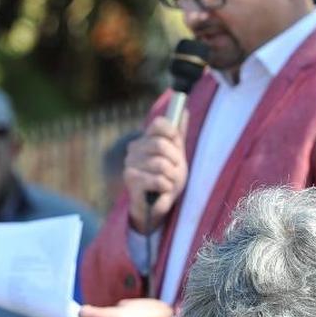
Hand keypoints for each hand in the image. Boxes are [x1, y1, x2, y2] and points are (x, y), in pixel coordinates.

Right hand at [125, 115, 188, 233]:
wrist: (155, 205)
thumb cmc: (166, 179)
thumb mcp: (176, 155)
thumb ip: (178, 135)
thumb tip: (185, 111)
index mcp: (145, 140)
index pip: (158, 123)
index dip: (172, 131)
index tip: (176, 142)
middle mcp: (134, 149)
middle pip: (161, 145)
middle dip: (175, 161)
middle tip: (175, 170)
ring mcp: (130, 164)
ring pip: (161, 164)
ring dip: (172, 177)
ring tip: (168, 182)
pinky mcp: (131, 180)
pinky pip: (158, 179)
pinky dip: (166, 187)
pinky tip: (162, 191)